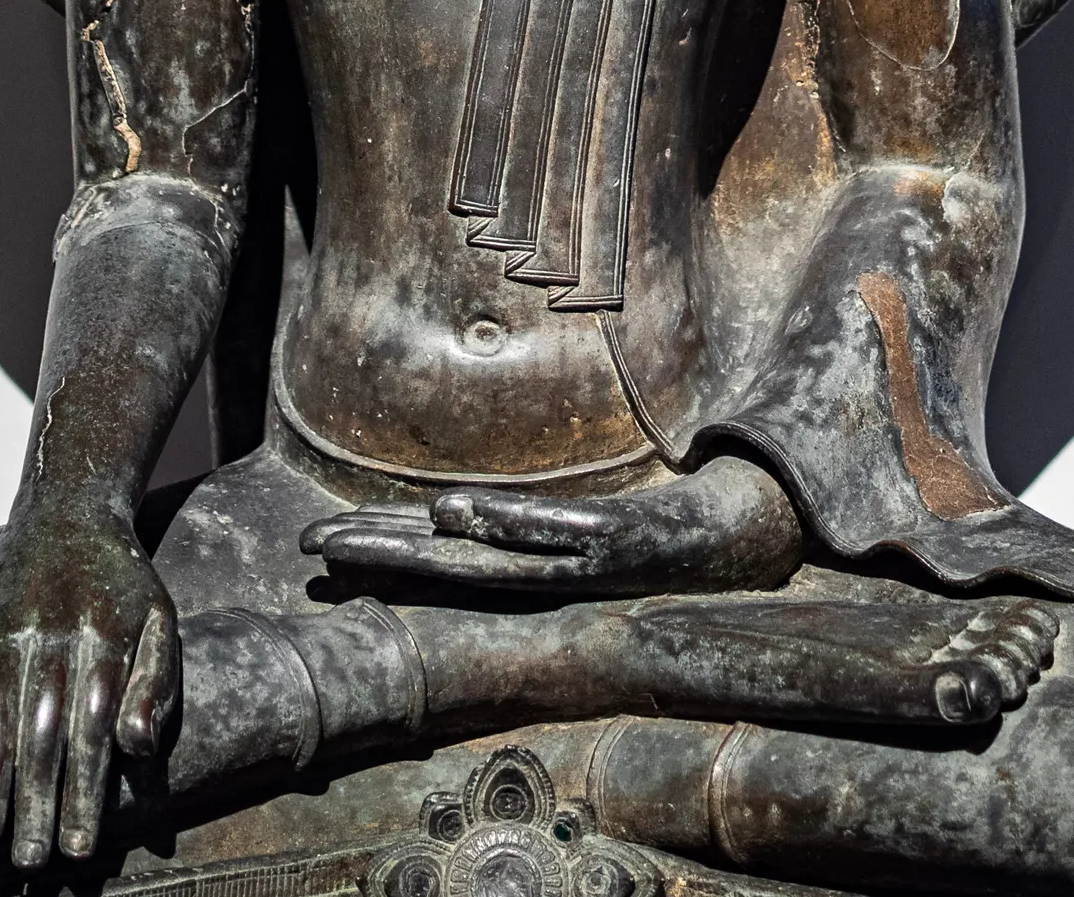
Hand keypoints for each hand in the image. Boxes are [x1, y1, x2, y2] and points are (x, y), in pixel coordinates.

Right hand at [0, 491, 176, 868]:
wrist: (68, 510)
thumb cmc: (120, 583)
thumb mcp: (157, 619)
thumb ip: (156, 684)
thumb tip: (138, 750)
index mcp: (103, 634)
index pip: (92, 729)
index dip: (85, 792)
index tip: (81, 848)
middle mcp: (50, 632)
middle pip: (40, 731)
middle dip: (35, 802)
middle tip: (32, 860)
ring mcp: (4, 630)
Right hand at [299, 453, 803, 595]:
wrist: (758, 531)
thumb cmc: (672, 525)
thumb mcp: (596, 517)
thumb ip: (535, 514)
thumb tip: (466, 499)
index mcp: (543, 563)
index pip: (446, 559)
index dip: (379, 552)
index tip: (315, 545)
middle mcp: (559, 573)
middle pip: (458, 567)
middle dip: (384, 557)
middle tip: (315, 549)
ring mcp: (594, 560)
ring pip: (503, 557)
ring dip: (440, 546)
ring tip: (387, 528)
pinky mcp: (633, 540)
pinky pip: (565, 531)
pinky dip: (511, 523)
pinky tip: (463, 508)